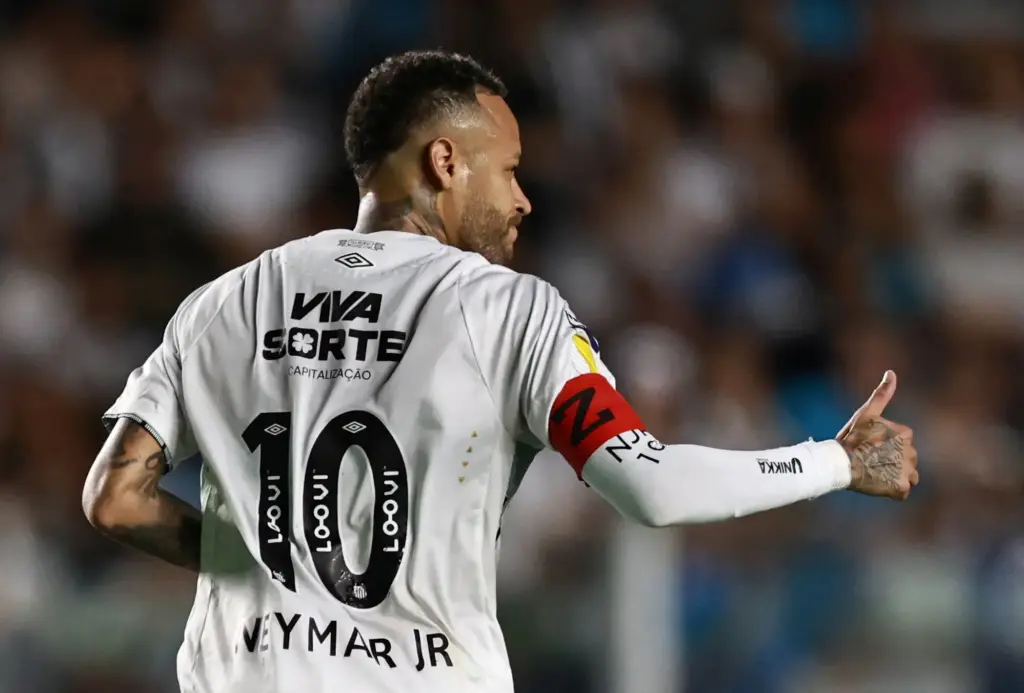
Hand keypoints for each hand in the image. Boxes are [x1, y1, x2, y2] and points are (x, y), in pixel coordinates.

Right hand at [835, 370, 918, 499]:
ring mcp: (907, 472)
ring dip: (895, 475)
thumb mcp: (866, 413)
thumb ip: (882, 394)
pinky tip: (877, 484)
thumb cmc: (851, 438)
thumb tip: (891, 372)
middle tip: (869, 460)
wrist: (839, 463)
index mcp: (906, 434)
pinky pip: (901, 490)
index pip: (902, 442)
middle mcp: (912, 453)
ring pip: (907, 475)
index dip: (885, 444)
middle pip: (906, 459)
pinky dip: (892, 489)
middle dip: (891, 460)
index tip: (869, 445)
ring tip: (874, 472)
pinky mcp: (900, 488)